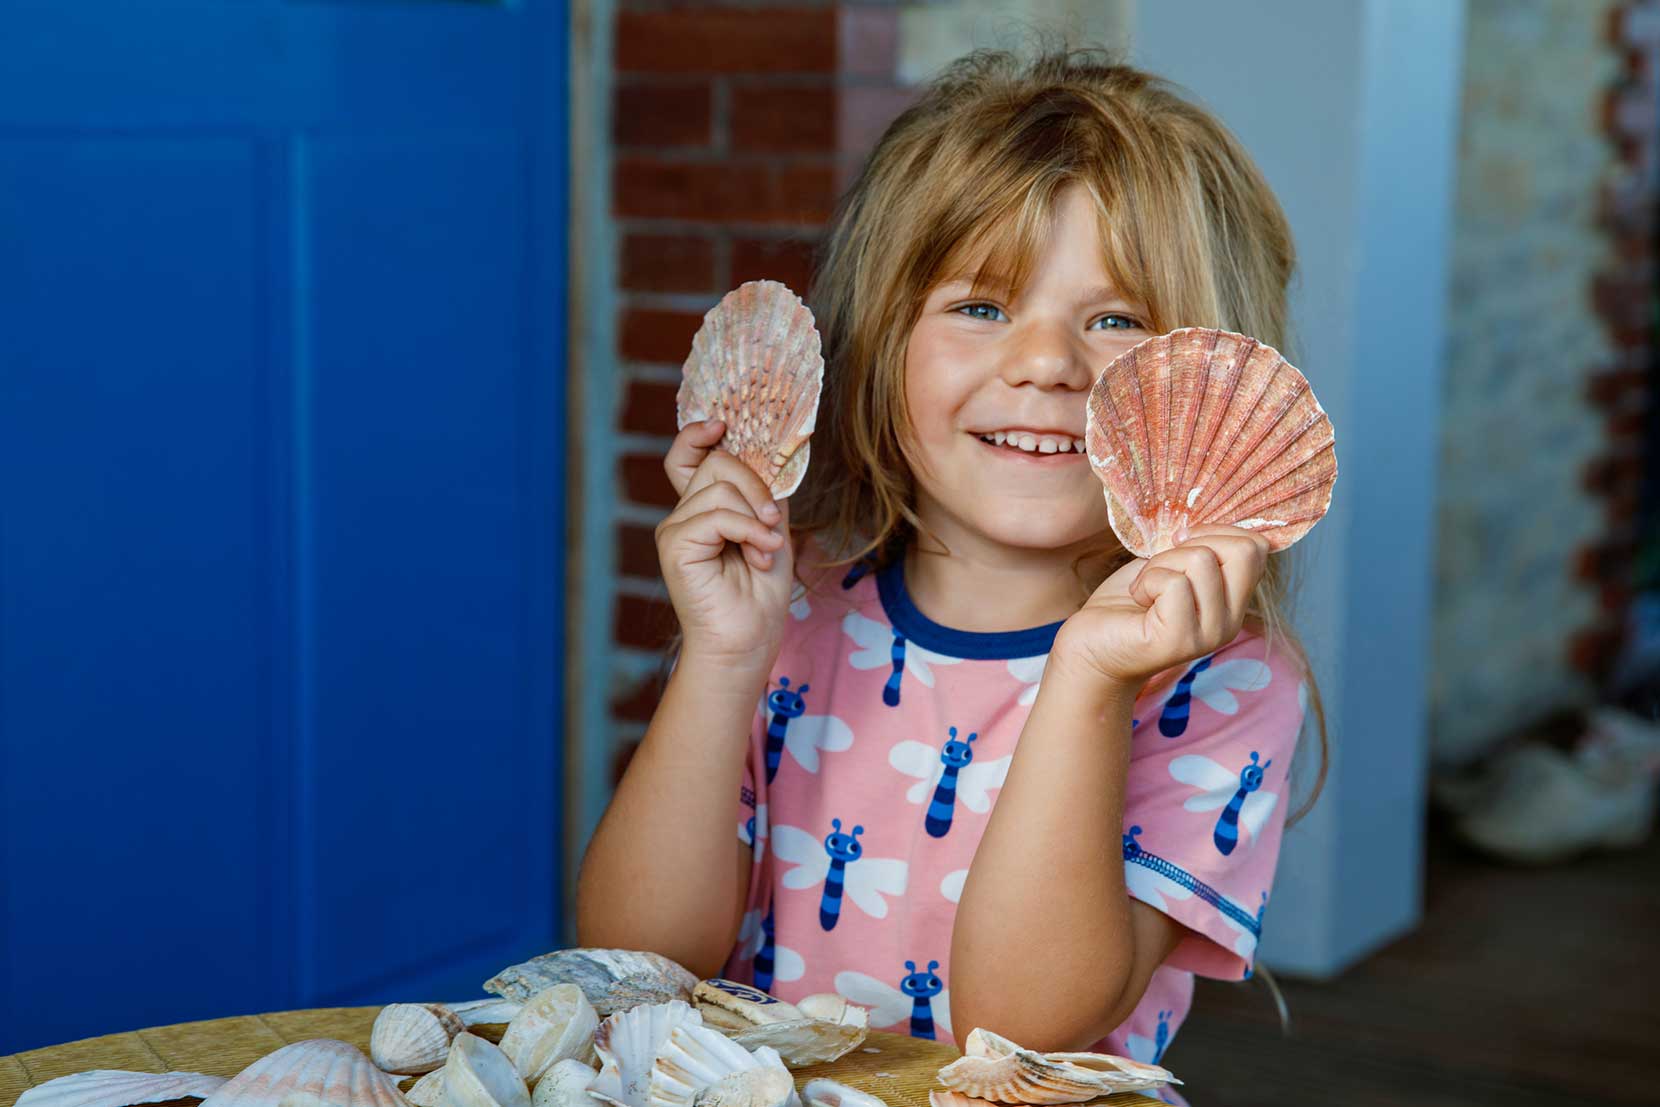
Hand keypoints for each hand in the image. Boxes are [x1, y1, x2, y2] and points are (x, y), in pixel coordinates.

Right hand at [655, 420, 794, 671]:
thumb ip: (763, 493)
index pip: (688, 456)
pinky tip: (760, 555)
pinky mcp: (674, 544)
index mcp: (704, 508)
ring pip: (720, 486)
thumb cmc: (759, 592)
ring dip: (756, 517)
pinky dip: (747, 531)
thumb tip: (768, 458)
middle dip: (755, 485)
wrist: (747, 638)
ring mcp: (675, 528)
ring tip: (765, 551)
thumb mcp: (771, 529)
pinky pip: (717, 514)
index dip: (698, 434)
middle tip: (773, 523)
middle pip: (717, 463)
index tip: (722, 424)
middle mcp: (684, 513)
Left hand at [1053, 525, 1270, 690]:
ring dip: (1160, 564)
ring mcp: (1210, 634)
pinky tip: (1139, 600)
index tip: (1181, 542)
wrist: (1093, 644)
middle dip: (1193, 544)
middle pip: (1243, 551)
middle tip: (1163, 566)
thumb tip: (1214, 520)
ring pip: (1201, 560)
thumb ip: (1201, 548)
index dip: (1216, 531)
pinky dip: (1146, 581)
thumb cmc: (1131, 599)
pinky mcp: (1180, 640)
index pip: (1257, 547)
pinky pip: (1174, 583)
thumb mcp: (1173, 563)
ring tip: (1146, 588)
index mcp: (1234, 602)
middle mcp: (1231, 622)